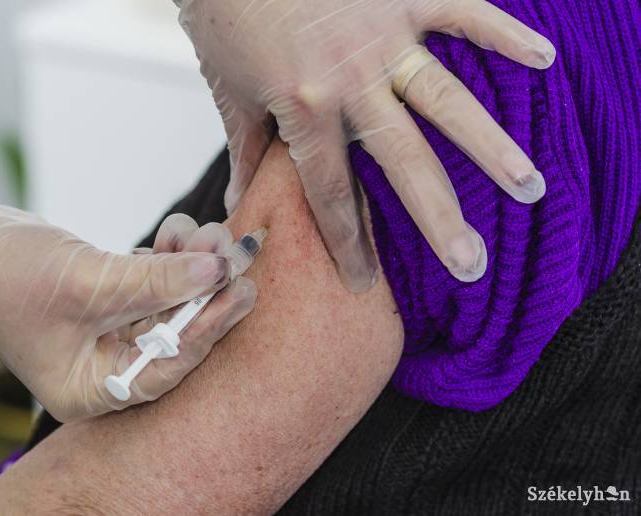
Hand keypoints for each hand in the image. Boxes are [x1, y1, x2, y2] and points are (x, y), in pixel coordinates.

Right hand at [0, 177, 255, 420]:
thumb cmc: (5, 278)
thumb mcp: (90, 283)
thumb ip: (158, 281)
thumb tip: (219, 269)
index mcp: (94, 387)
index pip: (170, 364)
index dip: (210, 326)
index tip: (243, 290)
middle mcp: (106, 365)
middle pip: (176, 333)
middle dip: (207, 289)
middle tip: (238, 254)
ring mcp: (109, 331)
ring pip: (169, 301)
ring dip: (192, 265)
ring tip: (210, 233)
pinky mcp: (109, 300)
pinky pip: (153, 282)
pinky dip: (168, 257)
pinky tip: (179, 233)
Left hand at [177, 0, 554, 288]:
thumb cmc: (225, 14)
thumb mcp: (229, 91)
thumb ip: (245, 152)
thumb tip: (239, 206)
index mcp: (304, 108)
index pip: (332, 193)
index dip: (347, 243)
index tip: (364, 283)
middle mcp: (351, 80)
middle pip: (403, 163)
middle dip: (439, 219)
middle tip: (472, 265)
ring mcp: (383, 37)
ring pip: (446, 101)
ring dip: (490, 146)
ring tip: (530, 187)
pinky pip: (462, 14)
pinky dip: (503, 34)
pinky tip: (544, 59)